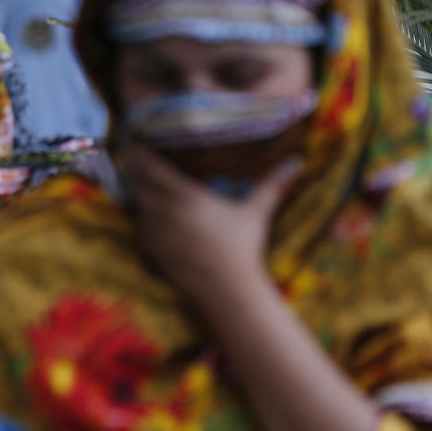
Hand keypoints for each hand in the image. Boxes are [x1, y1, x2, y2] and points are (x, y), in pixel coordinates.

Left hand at [122, 144, 300, 307]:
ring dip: (136, 189)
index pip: (152, 168)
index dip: (142, 152)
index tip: (139, 139)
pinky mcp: (151, 249)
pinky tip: (149, 208)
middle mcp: (164, 212)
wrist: (227, 291)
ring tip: (140, 176)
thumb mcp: (257, 212)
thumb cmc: (243, 248)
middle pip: (137, 182)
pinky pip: (140, 224)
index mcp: (186, 198)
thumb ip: (272, 184)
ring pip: (136, 203)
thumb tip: (296, 161)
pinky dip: (142, 212)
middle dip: (135, 167)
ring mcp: (154, 232)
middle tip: (137, 154)